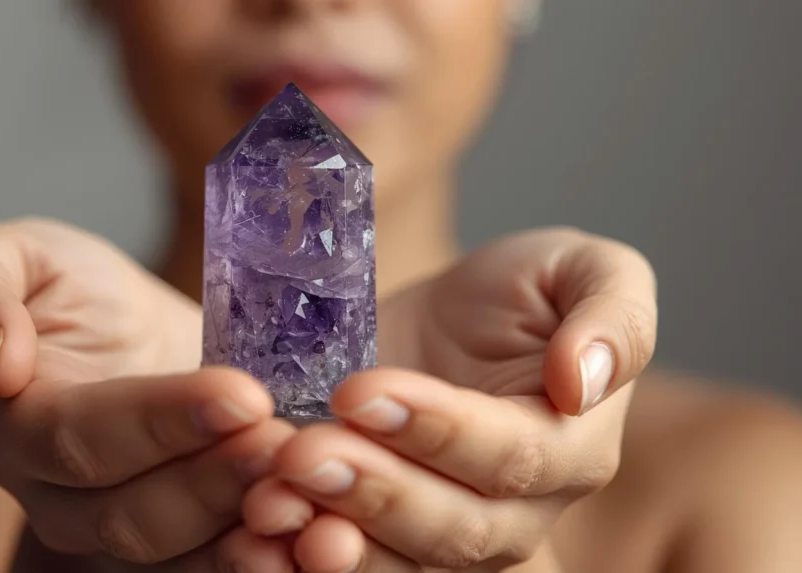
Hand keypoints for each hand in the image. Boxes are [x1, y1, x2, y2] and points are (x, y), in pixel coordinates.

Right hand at [0, 217, 291, 569]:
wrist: (129, 335)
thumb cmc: (73, 290)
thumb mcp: (17, 253)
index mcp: (13, 426)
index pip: (78, 439)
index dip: (159, 423)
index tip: (241, 394)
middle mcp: (54, 497)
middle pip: (128, 514)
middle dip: (214, 481)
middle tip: (287, 444)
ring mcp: (111, 532)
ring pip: (173, 556)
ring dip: (243, 530)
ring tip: (310, 494)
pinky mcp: (172, 546)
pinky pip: (208, 567)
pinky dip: (259, 558)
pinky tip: (314, 541)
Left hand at [227, 227, 657, 571]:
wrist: (448, 323)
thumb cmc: (520, 293)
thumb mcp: (582, 269)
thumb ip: (613, 316)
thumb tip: (582, 380)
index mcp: (571, 448)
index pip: (511, 457)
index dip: (437, 430)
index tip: (359, 390)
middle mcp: (517, 511)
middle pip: (454, 529)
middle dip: (374, 493)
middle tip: (299, 454)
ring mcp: (448, 535)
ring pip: (399, 564)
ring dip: (331, 541)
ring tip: (267, 504)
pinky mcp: (385, 537)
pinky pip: (353, 565)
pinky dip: (297, 561)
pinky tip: (252, 539)